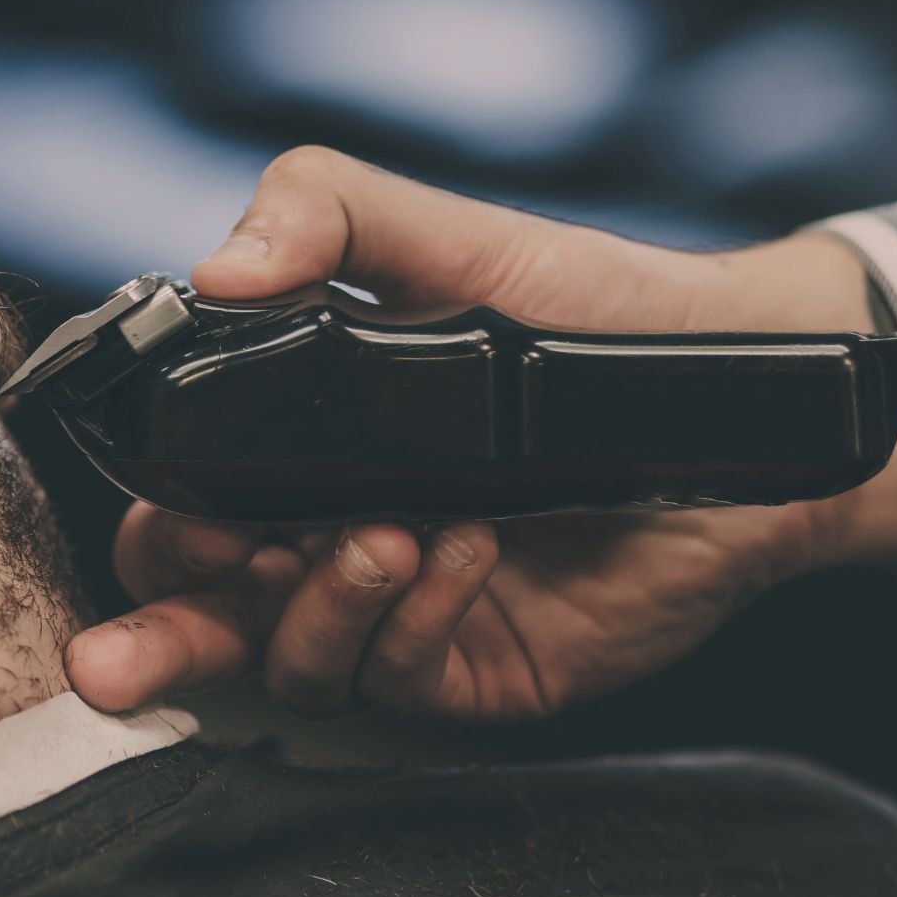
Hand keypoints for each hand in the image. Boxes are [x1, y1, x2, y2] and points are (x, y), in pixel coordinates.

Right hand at [65, 146, 896, 720]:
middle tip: (226, 559)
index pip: (177, 509)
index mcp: (296, 448)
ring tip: (385, 536)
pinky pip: (395, 681)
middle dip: (169, 626)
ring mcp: (400, 611)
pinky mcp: (472, 667)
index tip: (175, 512)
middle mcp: (329, 535)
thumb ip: (321, 215)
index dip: (157, 528)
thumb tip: (214, 272)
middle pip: (200, 615)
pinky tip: (463, 551)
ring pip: (288, 665)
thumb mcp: (445, 236)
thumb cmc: (588, 305)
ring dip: (318, 607)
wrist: (739, 383)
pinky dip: (410, 622)